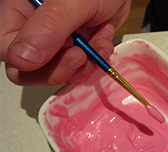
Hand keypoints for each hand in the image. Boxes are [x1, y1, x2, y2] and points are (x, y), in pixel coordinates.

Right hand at [0, 0, 130, 85]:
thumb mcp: (73, 1)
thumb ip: (49, 26)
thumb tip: (23, 59)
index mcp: (20, 12)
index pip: (9, 51)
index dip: (37, 64)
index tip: (69, 51)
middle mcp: (34, 30)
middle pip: (32, 70)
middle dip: (62, 68)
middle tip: (82, 55)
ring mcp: (55, 42)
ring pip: (59, 72)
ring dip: (84, 64)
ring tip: (100, 43)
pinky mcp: (73, 48)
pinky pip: (78, 68)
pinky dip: (94, 59)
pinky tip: (103, 40)